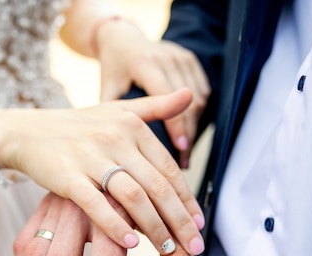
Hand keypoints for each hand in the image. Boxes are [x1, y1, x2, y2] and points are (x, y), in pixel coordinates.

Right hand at [0, 89, 204, 255]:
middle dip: (180, 220)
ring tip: (168, 250)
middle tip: (194, 246)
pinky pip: (96, 205)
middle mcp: (115, 139)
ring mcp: (90, 157)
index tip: (200, 223)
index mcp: (132, 126)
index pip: (169, 168)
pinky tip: (131, 244)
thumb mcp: (118, 110)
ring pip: (133, 197)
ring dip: (155, 227)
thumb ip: (156, 106)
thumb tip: (191, 94)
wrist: (26, 131)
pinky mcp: (67, 177)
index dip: (187, 198)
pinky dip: (115, 225)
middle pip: (157, 186)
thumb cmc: (78, 126)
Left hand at [96, 20, 210, 167]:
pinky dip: (200, 113)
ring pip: (199, 98)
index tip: (180, 149)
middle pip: (188, 101)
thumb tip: (125, 149)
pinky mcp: (189, 59)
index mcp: (144, 63)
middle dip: (189, 134)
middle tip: (182, 161)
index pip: (167, 98)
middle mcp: (166, 56)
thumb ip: (115, 117)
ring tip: (186, 150)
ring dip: (196, 126)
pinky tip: (190, 130)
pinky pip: (203, 90)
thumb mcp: (108, 91)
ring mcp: (180, 56)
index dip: (177, 125)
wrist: (122, 39)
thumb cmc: (113, 69)